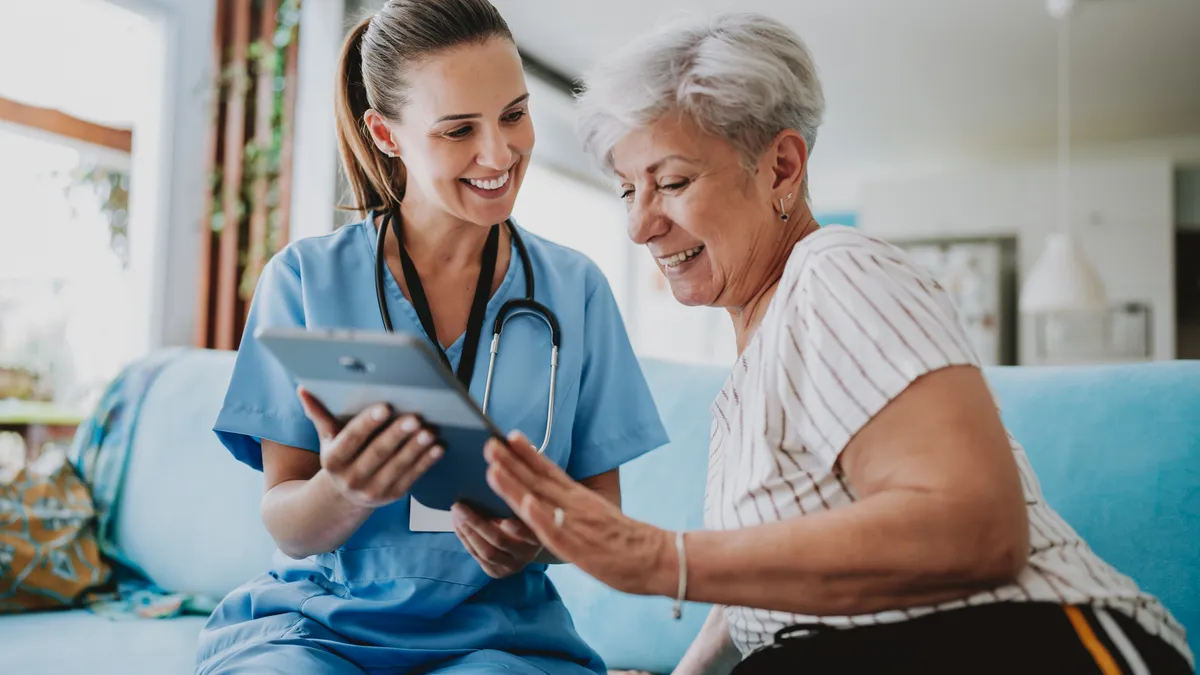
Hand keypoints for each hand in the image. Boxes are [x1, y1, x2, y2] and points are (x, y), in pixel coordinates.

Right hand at [297, 388, 442, 508]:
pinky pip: (412, 478)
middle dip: (397, 435)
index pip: (351, 439)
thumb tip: (302, 388)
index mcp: (333, 460)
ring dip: (415, 449)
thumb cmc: (341, 455)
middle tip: (415, 417)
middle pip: (377, 453)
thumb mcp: (327, 437)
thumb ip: (319, 414)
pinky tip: (438, 448)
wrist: (344, 494)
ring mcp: (372, 491)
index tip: (385, 407)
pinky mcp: (392, 496)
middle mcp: (351, 478)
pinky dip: (426, 462)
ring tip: (430, 431)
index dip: (368, 423)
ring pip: (397, 466)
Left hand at [451, 503, 543, 577]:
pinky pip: (477, 556)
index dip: (516, 529)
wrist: (530, 540)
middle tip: (459, 506)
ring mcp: (512, 566)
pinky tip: (458, 525)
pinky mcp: (498, 572)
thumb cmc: (525, 515)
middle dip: (476, 523)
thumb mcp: (527, 508)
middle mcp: (527, 554)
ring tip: (456, 514)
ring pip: (486, 552)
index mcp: (539, 536)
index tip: (502, 518)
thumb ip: (516, 500)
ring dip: (466, 532)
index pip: (527, 533)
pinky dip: (465, 539)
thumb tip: (493, 483)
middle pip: (499, 541)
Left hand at [484, 431, 671, 595]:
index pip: (550, 471)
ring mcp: (576, 524)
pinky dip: (540, 516)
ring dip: (515, 484)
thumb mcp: (598, 515)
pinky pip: (556, 530)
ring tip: (493, 468)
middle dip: (510, 463)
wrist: (658, 558)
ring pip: (540, 501)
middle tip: (488, 443)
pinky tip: (525, 504)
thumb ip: (574, 507)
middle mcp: (575, 506)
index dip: (528, 453)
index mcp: (580, 498)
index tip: (509, 435)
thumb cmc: (626, 542)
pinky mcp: (580, 547)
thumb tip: (550, 500)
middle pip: (537, 480)